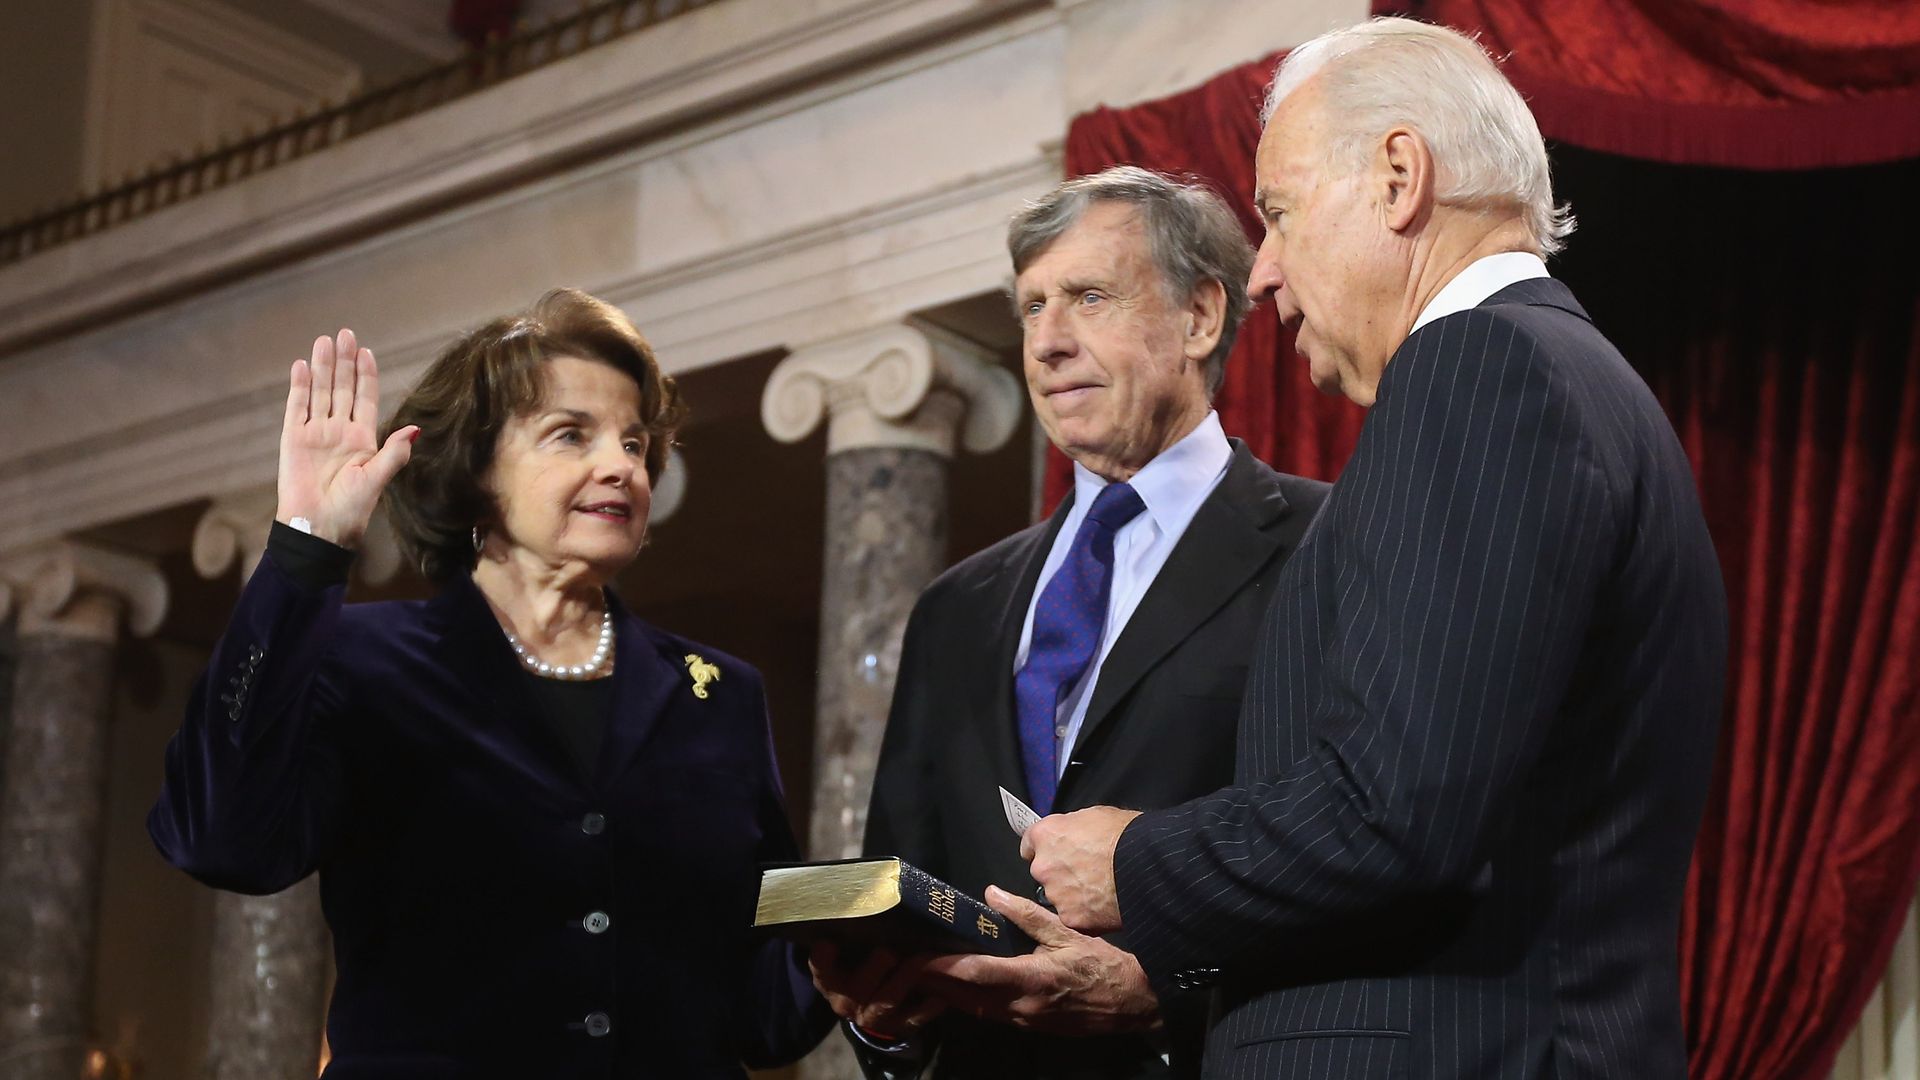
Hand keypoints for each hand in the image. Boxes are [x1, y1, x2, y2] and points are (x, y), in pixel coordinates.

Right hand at [276, 328, 416, 547]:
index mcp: (363, 440)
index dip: (366, 375)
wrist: (317, 529)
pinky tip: (303, 365)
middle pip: (342, 389)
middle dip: (344, 362)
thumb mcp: (377, 480)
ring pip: (320, 392)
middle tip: (346, 333)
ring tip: (325, 341)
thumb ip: (393, 453)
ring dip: (323, 367)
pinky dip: (300, 386)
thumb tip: (415, 428)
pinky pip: (296, 407)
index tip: (367, 352)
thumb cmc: (350, 510)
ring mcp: (316, 433)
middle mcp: (339, 432)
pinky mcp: (293, 440)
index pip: (365, 399)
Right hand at [807, 940, 946, 1040]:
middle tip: (888, 951)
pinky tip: (939, 993)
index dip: (822, 959)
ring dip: (903, 981)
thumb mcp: (846, 956)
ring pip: (886, 1002)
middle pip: (857, 988)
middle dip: (874, 970)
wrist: (869, 1012)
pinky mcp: (899, 1025)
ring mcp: (873, 1016)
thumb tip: (867, 895)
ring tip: (920, 961)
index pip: (821, 969)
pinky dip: (927, 1006)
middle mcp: (846, 1001)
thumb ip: (851, 936)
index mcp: (830, 981)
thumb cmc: (858, 969)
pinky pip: (914, 1017)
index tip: (827, 943)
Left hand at [919, 886, 1158, 1035]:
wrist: (1134, 1003)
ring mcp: (1025, 1021)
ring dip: (949, 995)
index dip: (942, 967)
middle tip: (907, 966)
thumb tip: (993, 893)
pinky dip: (970, 1002)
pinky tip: (958, 989)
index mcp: (1030, 979)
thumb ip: (1027, 914)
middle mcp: (1022, 1006)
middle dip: (934, 984)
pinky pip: (991, 1015)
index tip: (918, 957)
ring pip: (975, 1009)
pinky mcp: (1030, 1027)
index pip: (975, 974)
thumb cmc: (1103, 964)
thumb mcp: (1066, 932)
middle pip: (966, 997)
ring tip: (924, 976)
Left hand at [1021, 806, 1139, 933]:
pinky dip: (1087, 914)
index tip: (1053, 853)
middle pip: (1044, 872)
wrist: (1147, 865)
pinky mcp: (1071, 918)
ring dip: (1072, 894)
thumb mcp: (1096, 814)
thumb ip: (1072, 827)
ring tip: (1099, 888)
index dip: (1045, 848)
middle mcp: (1044, 865)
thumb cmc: (1127, 836)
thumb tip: (1071, 833)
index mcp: (1046, 835)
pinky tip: (1105, 904)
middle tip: (1086, 871)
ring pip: (1059, 896)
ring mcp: (1056, 894)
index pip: (1029, 845)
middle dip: (1060, 873)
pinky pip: (1075, 917)